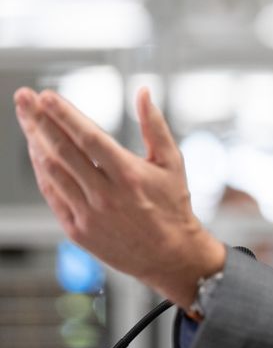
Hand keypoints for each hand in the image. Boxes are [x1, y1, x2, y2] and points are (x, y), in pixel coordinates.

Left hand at [13, 86, 225, 306]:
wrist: (170, 255)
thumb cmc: (173, 204)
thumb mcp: (172, 162)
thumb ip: (154, 125)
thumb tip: (142, 92)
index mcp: (129, 174)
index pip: (88, 137)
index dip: (65, 115)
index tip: (46, 96)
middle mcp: (105, 194)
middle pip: (62, 150)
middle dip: (39, 121)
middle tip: (24, 97)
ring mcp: (87, 214)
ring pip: (51, 172)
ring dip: (35, 142)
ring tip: (26, 119)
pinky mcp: (76, 230)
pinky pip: (52, 194)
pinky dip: (42, 171)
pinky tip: (37, 151)